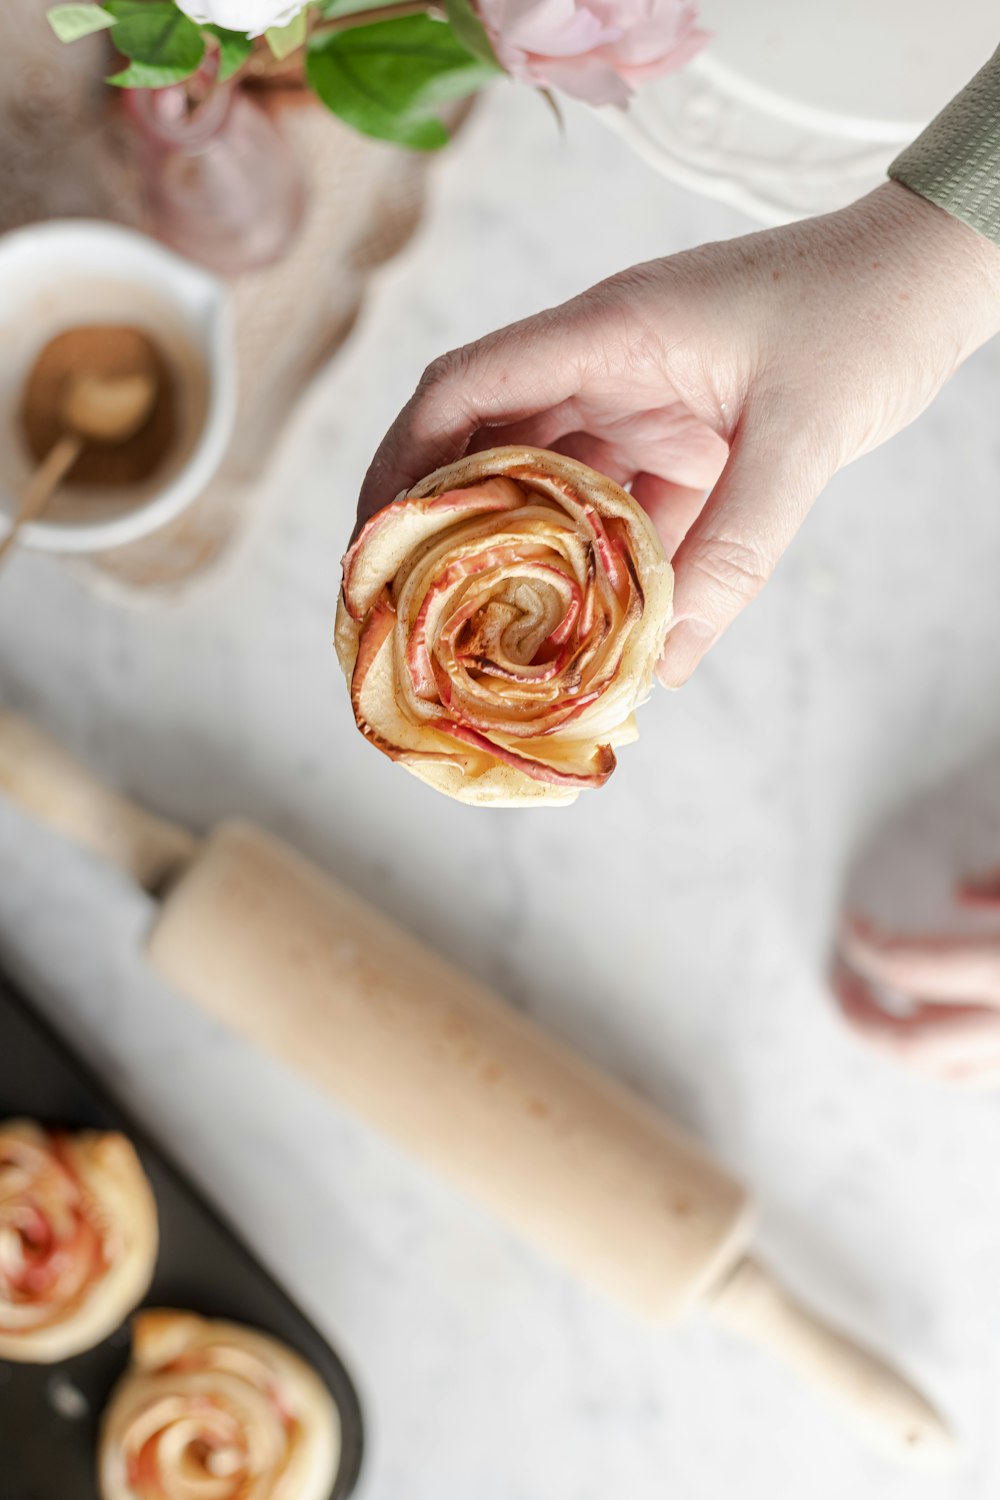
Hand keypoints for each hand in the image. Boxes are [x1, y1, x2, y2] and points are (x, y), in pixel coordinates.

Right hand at [357, 183, 999, 686]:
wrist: (937, 274)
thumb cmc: (868, 317)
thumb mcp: (802, 440)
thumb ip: (733, 554)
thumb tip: (662, 667)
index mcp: (608, 333)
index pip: (465, 388)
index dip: (401, 465)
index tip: (371, 546)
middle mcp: (606, 364)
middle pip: (488, 443)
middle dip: (444, 525)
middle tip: (413, 613)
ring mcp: (643, 400)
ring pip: (552, 484)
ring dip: (524, 555)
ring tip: (491, 635)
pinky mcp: (683, 435)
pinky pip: (621, 506)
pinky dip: (601, 562)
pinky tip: (593, 622)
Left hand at [834, 875, 999, 1084]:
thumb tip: (961, 895)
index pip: (913, 969)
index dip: (867, 946)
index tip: (850, 924)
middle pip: (917, 1043)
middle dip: (864, 1019)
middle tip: (839, 986)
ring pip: (953, 1073)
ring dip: (900, 1043)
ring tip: (873, 1009)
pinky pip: (983, 1072)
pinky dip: (946, 1053)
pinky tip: (931, 1018)